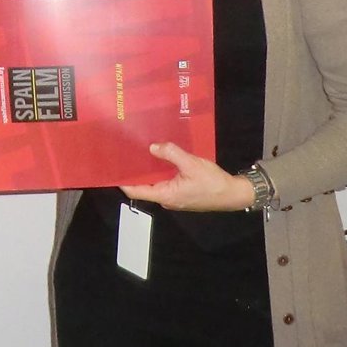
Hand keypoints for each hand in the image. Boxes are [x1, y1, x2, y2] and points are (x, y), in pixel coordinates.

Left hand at [120, 142, 255, 211]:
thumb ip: (171, 154)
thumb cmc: (212, 182)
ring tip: (140, 151)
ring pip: (156, 182)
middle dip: (135, 170)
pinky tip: (160, 157)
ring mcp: (174, 197)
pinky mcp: (181, 193)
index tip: (113, 167)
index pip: (136, 190)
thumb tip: (152, 147)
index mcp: (166, 195)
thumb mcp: (191, 164)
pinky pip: (166, 181)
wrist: (233, 194)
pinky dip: (161, 170)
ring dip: (149, 169)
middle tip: (126, 152)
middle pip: (144, 186)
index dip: (122, 180)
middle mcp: (167, 199)